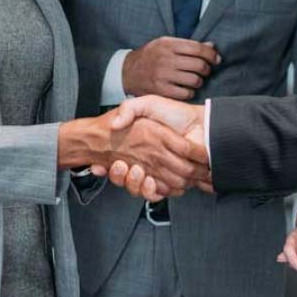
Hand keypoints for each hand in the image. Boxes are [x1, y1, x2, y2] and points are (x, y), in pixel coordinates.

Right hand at [93, 96, 209, 197]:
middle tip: (119, 165)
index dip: (105, 167)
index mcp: (138, 145)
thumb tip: (114, 124)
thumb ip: (128, 109)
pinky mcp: (170, 181)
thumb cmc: (173, 113)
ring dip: (133, 183)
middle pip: (125, 177)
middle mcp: (145, 161)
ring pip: (138, 187)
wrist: (198, 123)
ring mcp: (157, 172)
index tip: (97, 166)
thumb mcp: (146, 104)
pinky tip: (149, 180)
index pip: (115, 163)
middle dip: (118, 175)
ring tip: (135, 170)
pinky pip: (157, 193)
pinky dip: (151, 191)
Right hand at [122, 38, 219, 97]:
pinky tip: (186, 88)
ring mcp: (163, 75)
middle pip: (199, 65)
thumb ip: (188, 45)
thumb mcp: (165, 44)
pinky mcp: (161, 90)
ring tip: (195, 80)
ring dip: (199, 81)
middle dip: (207, 69)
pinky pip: (186, 93)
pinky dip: (190, 92)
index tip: (216, 59)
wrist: (128, 72)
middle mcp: (165, 58)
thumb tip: (212, 46)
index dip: (211, 54)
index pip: (198, 48)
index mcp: (168, 44)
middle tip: (205, 71)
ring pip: (195, 80)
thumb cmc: (151, 56)